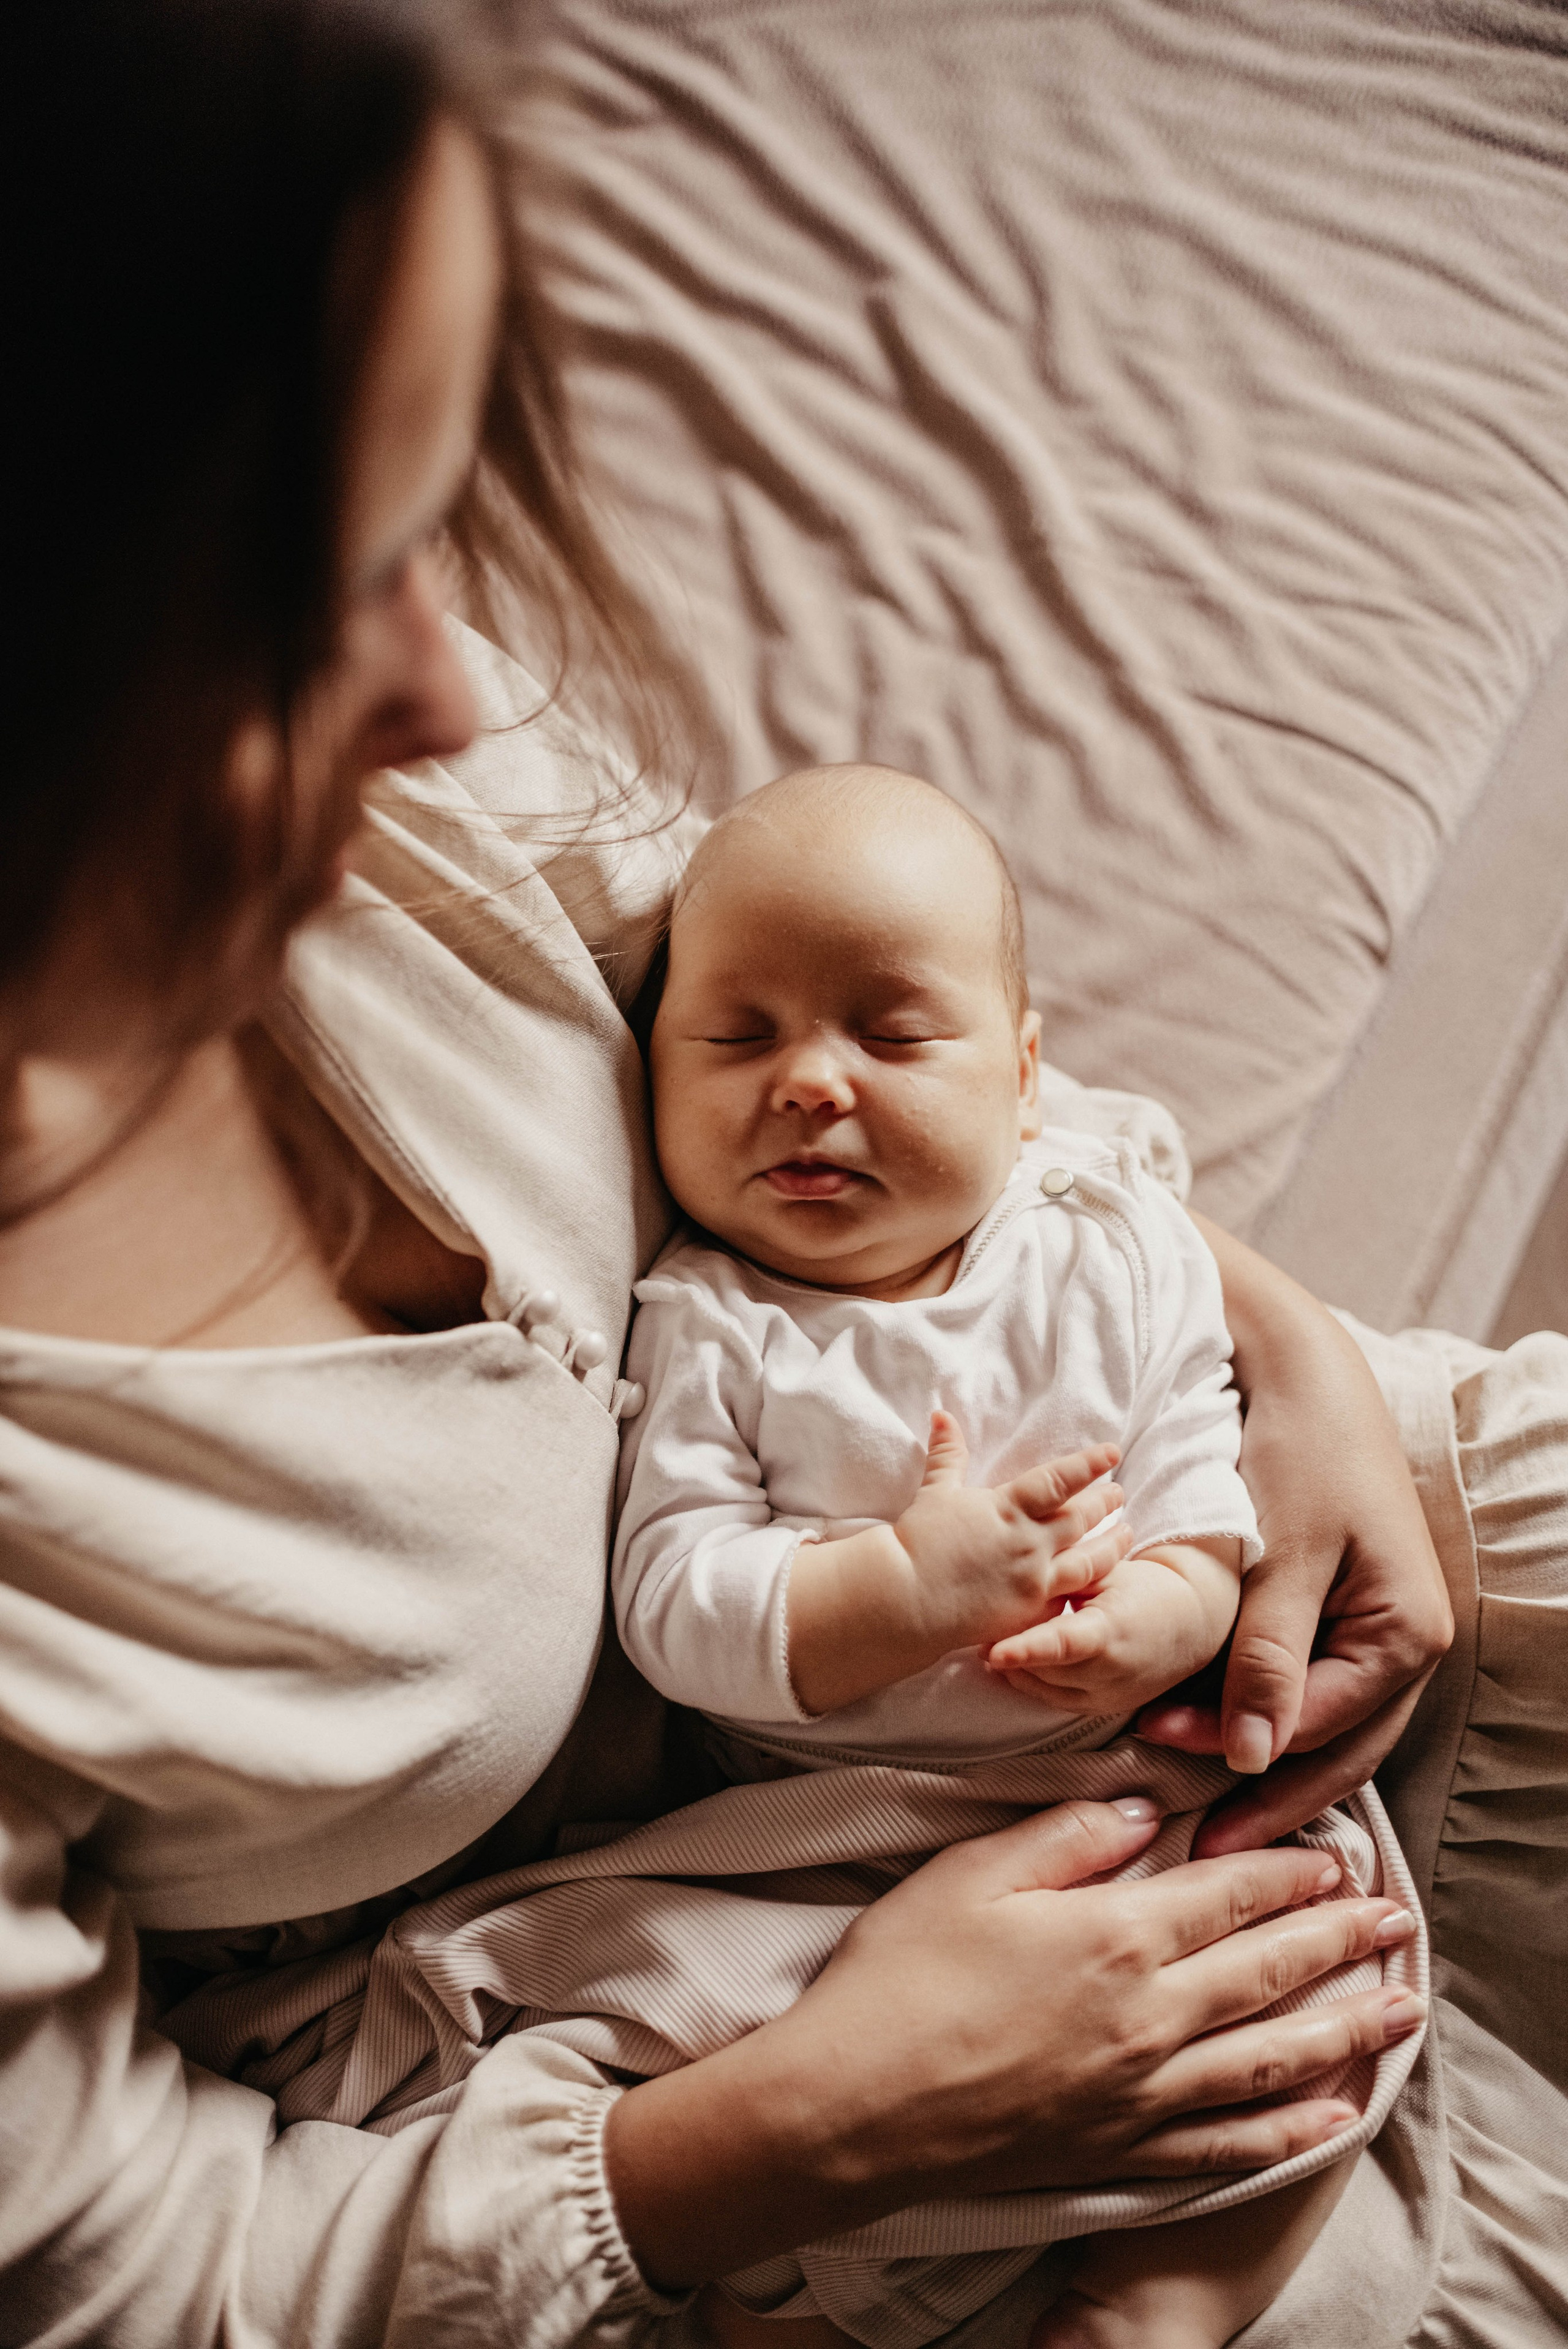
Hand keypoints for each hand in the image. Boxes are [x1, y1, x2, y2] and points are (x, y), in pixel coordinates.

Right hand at [604, 1796, 1423, 2287]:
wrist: (852, 2106)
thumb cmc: (901, 1978)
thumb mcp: (974, 1873)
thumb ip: (1069, 1835)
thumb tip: (1145, 1807)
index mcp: (1116, 1938)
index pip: (1230, 1895)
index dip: (1291, 1876)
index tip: (1340, 1860)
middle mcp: (1148, 2020)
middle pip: (1271, 1974)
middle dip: (1343, 1946)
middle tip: (1399, 1924)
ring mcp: (1141, 2094)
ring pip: (1271, 2059)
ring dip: (1345, 2032)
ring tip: (1397, 2010)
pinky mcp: (1121, 2150)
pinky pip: (1228, 2143)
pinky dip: (1288, 2131)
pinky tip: (1328, 2118)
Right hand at [786, 1414, 1132, 1712]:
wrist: (906, 1600)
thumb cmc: (918, 1542)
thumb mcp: (936, 1491)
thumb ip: (947, 1454)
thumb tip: (942, 1416)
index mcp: (1010, 1509)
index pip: (1061, 1479)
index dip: (1089, 1464)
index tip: (1113, 1453)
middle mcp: (1030, 1543)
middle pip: (1082, 1519)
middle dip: (1105, 1504)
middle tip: (1119, 1494)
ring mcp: (1035, 1581)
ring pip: (1090, 1562)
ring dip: (1112, 1546)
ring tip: (1127, 1535)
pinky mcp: (1032, 1614)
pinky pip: (1071, 1601)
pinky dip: (1087, 1590)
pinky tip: (1098, 1584)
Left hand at [985, 1539, 1240, 1715]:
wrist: (1191, 1623)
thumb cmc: (1144, 1587)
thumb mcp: (1107, 1572)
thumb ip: (1066, 1579)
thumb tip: (1017, 1576)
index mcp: (1112, 1630)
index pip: (1063, 1645)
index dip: (1027, 1650)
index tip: (993, 1651)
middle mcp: (1112, 1673)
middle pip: (1044, 1672)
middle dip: (1009, 1654)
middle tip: (978, 1627)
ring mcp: (1110, 1697)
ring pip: (1045, 1691)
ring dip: (1016, 1671)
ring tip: (988, 1644)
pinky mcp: (1105, 1709)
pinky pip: (1057, 1701)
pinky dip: (1034, 1682)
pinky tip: (1013, 1663)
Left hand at [1138, 1217, 1453, 1852]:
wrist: (1305, 1375)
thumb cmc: (1301, 1454)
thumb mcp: (1285, 1558)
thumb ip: (1269, 1657)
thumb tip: (1253, 1756)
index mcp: (1406, 1636)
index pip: (1320, 1727)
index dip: (1237, 1748)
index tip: (1155, 1747)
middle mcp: (1402, 1648)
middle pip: (1332, 1749)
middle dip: (1263, 1794)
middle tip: (1196, 1841)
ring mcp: (1375, 1635)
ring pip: (1319, 1727)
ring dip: (1260, 1761)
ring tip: (1198, 1810)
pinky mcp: (1340, 1616)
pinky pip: (1306, 1688)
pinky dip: (1260, 1714)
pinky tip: (1211, 1735)